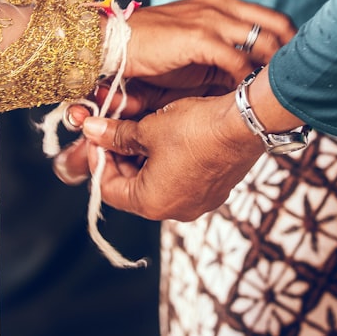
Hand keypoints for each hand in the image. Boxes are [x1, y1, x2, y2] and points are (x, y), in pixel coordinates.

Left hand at [61, 93, 265, 220]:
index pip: (108, 189)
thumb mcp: (148, 129)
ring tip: (142, 131)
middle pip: (133, 189)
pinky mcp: (214, 190)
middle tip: (116, 133)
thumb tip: (91, 131)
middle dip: (121, 160)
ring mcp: (198, 203)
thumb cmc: (197, 129)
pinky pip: (181, 181)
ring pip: (158, 184)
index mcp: (152, 203)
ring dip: (145, 160)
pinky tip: (168, 138)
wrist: (245, 124)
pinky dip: (168, 163)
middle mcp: (175, 211)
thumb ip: (116, 135)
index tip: (98, 139)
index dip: (98, 161)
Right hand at [124, 0, 295, 91]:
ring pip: (265, 42)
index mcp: (222, 4)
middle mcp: (221, 6)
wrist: (113, 42)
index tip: (296, 73)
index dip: (291, 46)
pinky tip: (249, 95)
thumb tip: (252, 80)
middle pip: (279, 27)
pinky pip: (239, 59)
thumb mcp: (196, 46)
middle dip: (291, 58)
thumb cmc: (153, 50)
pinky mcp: (199, 37)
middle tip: (295, 86)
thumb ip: (225, 54)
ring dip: (274, 70)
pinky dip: (248, 79)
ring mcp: (211, 19)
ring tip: (278, 93)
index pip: (274, 19)